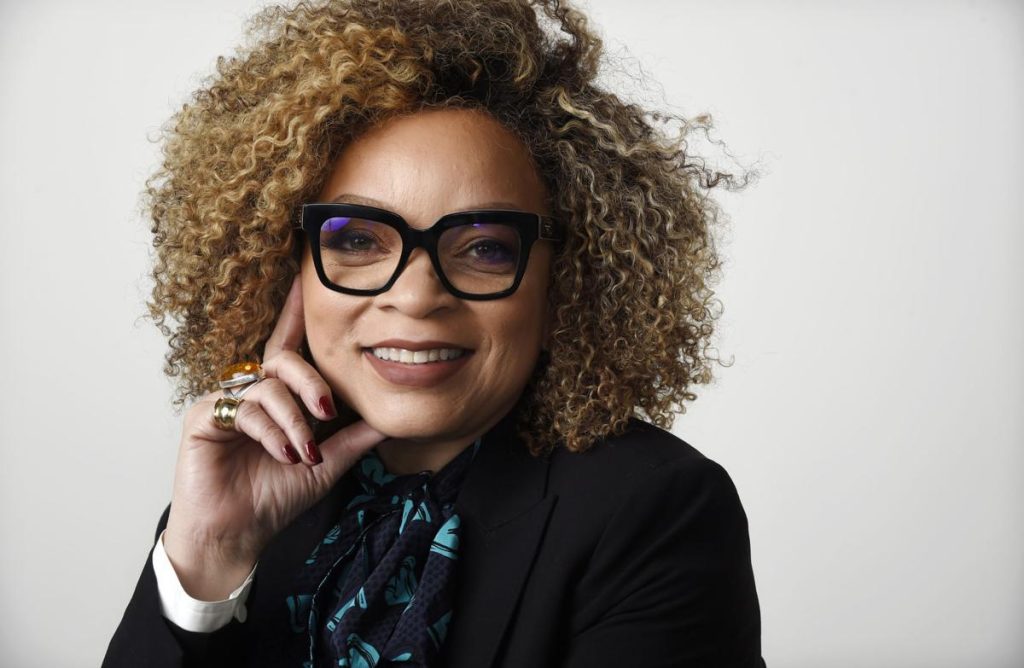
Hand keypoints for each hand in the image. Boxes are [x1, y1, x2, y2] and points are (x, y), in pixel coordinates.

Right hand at [162, 276, 386, 599]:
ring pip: (269, 387)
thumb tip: (392, 416)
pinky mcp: (203, 417)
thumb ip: (354, 436)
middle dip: (313, 383)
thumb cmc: (276, 497)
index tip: (305, 276)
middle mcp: (251, 391)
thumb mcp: (327, 463)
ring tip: (303, 453)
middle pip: (284, 359)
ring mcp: (226, 402)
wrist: (238, 535)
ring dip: (294, 421)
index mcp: (279, 396)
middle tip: (328, 413)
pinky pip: (245, 408)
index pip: (290, 347)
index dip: (295, 311)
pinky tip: (283, 454)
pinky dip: (270, 431)